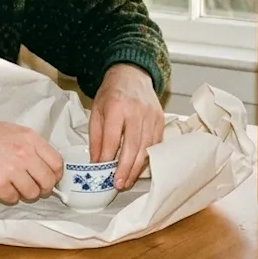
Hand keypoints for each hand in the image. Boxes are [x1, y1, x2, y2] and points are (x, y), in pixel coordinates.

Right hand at [0, 116, 63, 204]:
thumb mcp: (13, 131)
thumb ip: (31, 146)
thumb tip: (45, 164)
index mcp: (30, 139)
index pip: (57, 163)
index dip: (55, 174)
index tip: (49, 178)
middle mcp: (24, 154)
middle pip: (48, 181)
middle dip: (43, 188)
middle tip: (34, 188)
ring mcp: (11, 170)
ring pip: (32, 193)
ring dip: (25, 193)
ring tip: (15, 186)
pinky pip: (13, 199)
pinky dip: (8, 197)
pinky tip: (0, 187)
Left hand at [89, 64, 164, 189]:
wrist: (132, 74)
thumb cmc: (111, 94)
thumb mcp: (96, 111)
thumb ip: (96, 137)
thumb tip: (96, 162)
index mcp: (116, 107)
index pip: (112, 139)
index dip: (107, 159)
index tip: (101, 173)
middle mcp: (136, 111)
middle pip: (132, 147)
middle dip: (124, 169)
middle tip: (118, 184)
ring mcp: (151, 115)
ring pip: (146, 148)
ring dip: (136, 168)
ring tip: (127, 181)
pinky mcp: (160, 119)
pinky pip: (155, 144)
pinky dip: (146, 158)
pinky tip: (138, 168)